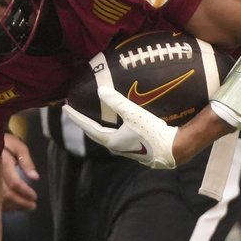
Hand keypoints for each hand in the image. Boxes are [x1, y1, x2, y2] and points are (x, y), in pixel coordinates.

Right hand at [0, 132, 38, 210]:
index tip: (34, 197)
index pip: (14, 183)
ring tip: (25, 207)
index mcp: (1, 163)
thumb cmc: (5, 143)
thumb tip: (35, 178)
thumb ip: (27, 162)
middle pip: (6, 195)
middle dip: (21, 203)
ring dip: (12, 206)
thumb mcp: (19, 147)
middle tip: (32, 206)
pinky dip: (3, 205)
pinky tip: (12, 206)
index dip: (25, 192)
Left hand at [62, 89, 177, 168]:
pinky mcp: (137, 148)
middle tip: (76, 112)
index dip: (76, 118)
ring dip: (98, 126)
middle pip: (95, 134)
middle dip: (85, 123)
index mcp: (112, 141)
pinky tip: (117, 123)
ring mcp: (127, 149)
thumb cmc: (153, 133)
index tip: (66, 108)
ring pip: (107, 136)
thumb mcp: (134, 115)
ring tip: (93, 116)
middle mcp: (117, 147)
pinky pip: (118, 136)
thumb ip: (117, 102)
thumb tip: (100, 90)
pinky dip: (111, 128)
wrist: (174, 149)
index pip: (88, 128)